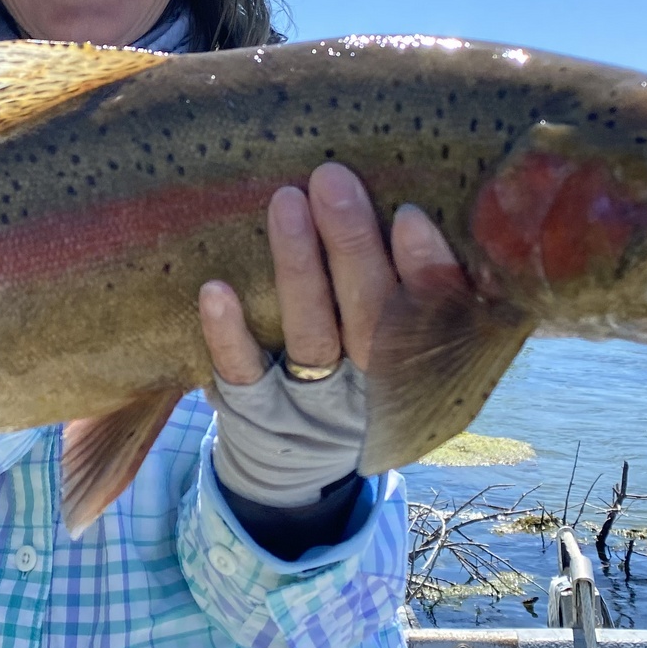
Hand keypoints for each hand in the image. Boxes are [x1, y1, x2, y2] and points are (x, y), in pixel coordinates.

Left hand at [197, 163, 463, 506]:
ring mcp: (310, 403)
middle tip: (333, 179)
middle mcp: (369, 388)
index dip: (425, 270)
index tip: (410, 214)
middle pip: (369, 317)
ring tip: (286, 201)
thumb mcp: (402, 351)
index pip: (430, 317)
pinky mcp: (256, 412)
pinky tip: (216, 290)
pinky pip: (243, 372)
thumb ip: (416, 296)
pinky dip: (228, 334)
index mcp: (417, 368)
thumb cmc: (357, 376)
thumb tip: (429, 200)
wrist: (297, 468)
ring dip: (299, 267)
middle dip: (353, 245)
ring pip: (310, 335)